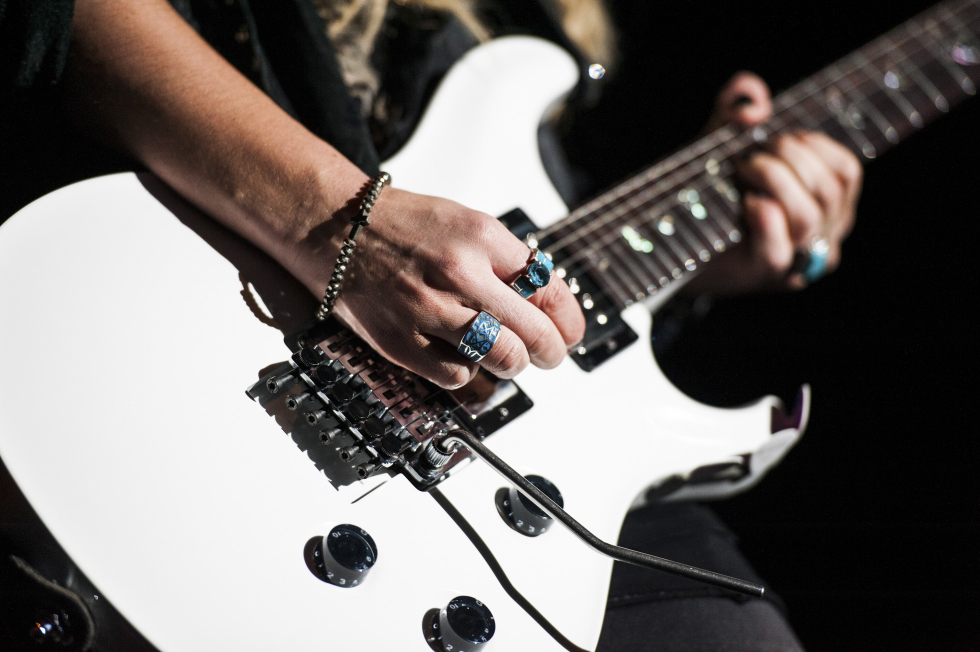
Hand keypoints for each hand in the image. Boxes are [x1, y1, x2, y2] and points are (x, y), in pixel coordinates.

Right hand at [303, 186, 585, 389]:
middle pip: (535, 331)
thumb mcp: (465, 223)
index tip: (570, 330)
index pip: (548, 287)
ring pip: (504, 358)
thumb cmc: (402, 226)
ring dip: (516, 364)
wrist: (336, 228)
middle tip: (552, 354)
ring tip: (512, 359)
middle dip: (553, 350)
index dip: (569, 318)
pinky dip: (468, 373)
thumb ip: (506, 260)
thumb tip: (547, 302)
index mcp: (481, 237)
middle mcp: (460, 273)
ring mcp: (430, 310)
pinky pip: (458, 376)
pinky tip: (463, 358)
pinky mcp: (403, 342)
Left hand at [689, 72, 862, 294]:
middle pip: (829, 189)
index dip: (814, 146)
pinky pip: (776, 251)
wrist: (670, 239)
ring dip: (773, 179)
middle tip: (748, 155)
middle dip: (788, 158)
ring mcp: (795, 262)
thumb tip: (754, 102)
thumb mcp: (721, 143)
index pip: (846, 172)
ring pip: (808, 216)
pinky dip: (764, 220)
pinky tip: (747, 202)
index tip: (776, 138)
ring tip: (741, 171)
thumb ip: (736, 110)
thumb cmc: (708, 191)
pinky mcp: (762, 275)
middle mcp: (820, 236)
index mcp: (826, 206)